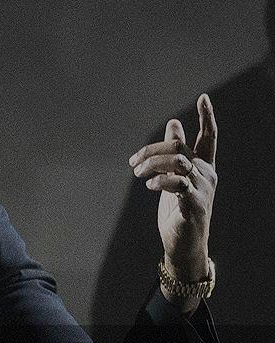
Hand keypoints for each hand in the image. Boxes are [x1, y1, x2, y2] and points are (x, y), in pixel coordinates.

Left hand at [128, 94, 216, 311]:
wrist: (184, 245)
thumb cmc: (178, 210)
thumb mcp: (174, 177)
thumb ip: (174, 152)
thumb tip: (173, 123)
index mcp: (203, 166)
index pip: (209, 137)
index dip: (207, 117)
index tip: (203, 98)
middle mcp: (206, 175)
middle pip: (179, 147)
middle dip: (152, 149)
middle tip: (132, 162)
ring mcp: (202, 190)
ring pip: (178, 161)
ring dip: (152, 163)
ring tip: (137, 173)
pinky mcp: (194, 205)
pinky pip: (178, 184)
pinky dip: (160, 180)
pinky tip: (149, 185)